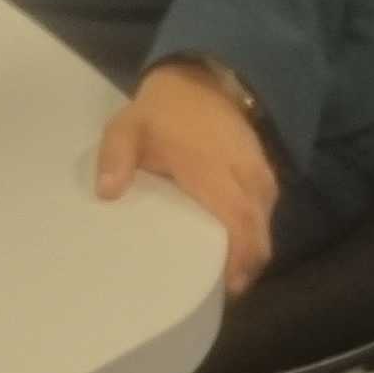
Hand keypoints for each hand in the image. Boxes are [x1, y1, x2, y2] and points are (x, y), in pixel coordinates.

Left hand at [96, 60, 279, 293]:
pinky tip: (229, 248)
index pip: (241, 224)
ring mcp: (261, 176)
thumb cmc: (164, 111)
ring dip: (249, 252)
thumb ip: (116, 157)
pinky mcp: (265, 175)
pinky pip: (265, 213)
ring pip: (265, 226)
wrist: (203, 80)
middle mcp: (247, 179)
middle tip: (215, 292)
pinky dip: (252, 233)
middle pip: (259, 235)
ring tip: (220, 276)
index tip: (224, 287)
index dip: (239, 259)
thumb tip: (107, 193)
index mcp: (215, 172)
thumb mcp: (128, 127)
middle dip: (244, 267)